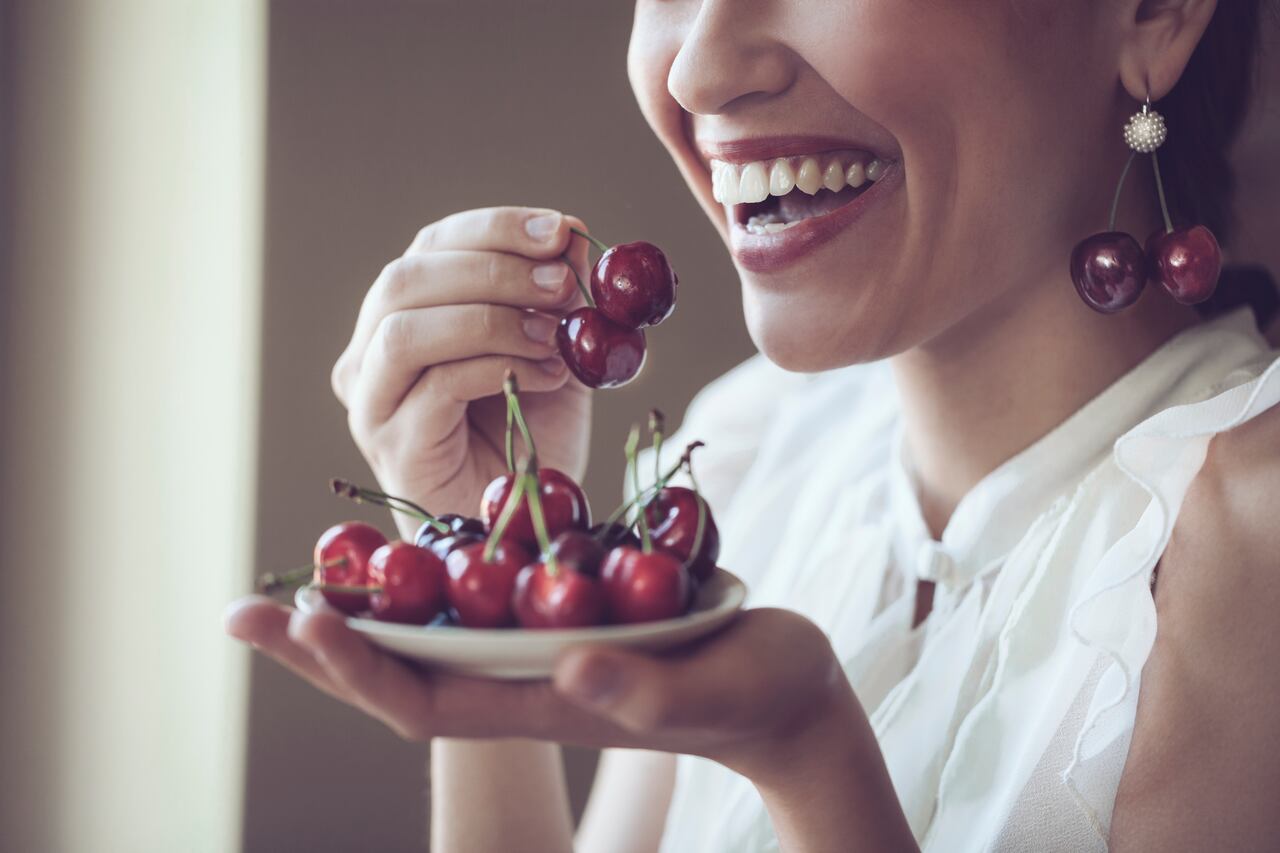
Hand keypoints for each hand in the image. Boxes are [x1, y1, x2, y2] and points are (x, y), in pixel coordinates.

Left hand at [224, 598, 873, 785]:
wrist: (783, 689)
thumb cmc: (754, 697)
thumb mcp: (706, 691)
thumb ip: (642, 691)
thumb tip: (571, 667)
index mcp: (542, 699)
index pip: (427, 696)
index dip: (360, 666)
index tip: (306, 619)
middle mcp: (523, 674)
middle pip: (403, 665)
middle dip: (324, 642)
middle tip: (242, 611)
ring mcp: (539, 643)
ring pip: (433, 625)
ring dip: (366, 602)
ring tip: (303, 571)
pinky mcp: (564, 608)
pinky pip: (482, 589)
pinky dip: (434, 568)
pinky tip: (407, 539)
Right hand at [329, 207, 592, 534]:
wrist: (519, 518)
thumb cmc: (529, 433)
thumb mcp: (554, 350)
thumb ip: (559, 300)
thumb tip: (573, 237)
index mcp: (406, 312)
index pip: (433, 245)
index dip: (497, 229)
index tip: (563, 231)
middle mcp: (371, 351)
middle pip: (406, 278)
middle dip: (494, 268)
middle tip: (563, 283)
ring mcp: (372, 400)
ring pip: (405, 329)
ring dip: (492, 318)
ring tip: (557, 337)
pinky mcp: (392, 444)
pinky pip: (436, 385)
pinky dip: (500, 367)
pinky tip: (549, 376)